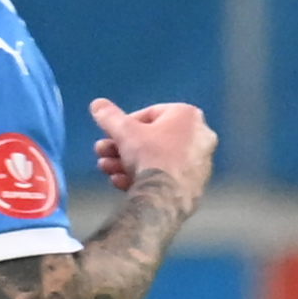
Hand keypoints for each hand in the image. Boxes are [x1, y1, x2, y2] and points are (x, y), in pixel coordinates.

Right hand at [89, 96, 215, 201]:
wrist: (168, 194)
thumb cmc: (150, 154)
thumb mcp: (123, 132)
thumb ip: (109, 116)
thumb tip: (97, 103)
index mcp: (187, 115)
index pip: (150, 114)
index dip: (124, 124)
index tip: (110, 136)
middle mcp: (200, 134)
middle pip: (152, 138)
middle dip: (122, 147)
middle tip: (103, 154)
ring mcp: (200, 160)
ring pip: (156, 158)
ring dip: (128, 162)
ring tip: (108, 170)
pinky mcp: (195, 182)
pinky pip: (165, 174)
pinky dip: (145, 176)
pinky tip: (123, 183)